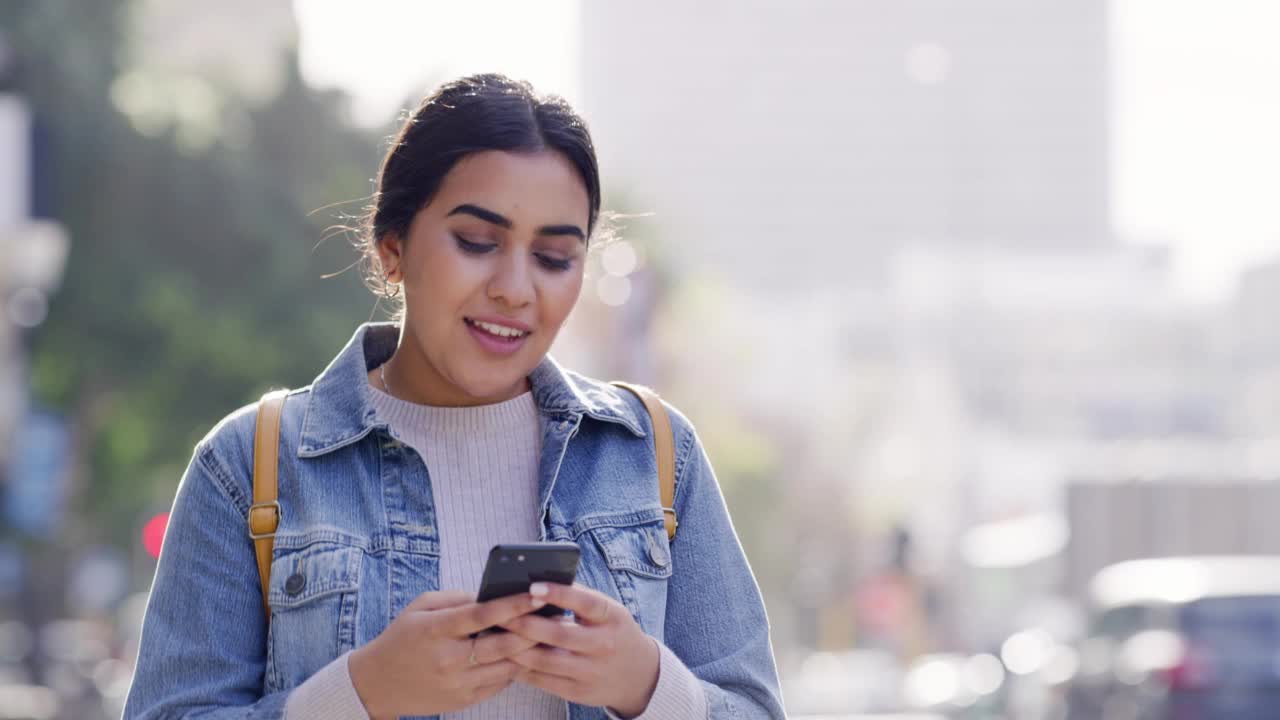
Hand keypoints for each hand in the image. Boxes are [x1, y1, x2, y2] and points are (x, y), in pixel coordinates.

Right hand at [348, 589, 544, 718]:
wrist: (378, 683)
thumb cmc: (402, 637)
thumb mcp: (420, 608)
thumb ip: (457, 599)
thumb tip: (493, 595)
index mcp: (435, 630)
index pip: (481, 615)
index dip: (512, 604)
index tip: (537, 593)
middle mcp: (448, 659)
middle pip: (501, 645)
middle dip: (533, 629)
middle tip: (557, 615)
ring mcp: (457, 683)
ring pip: (506, 666)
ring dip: (530, 650)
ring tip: (550, 634)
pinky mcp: (464, 699)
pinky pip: (500, 682)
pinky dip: (515, 667)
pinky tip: (527, 653)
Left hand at [499, 583, 659, 717]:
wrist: (638, 674)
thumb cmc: (613, 631)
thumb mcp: (607, 611)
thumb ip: (579, 598)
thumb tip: (539, 583)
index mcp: (612, 617)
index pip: (585, 603)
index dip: (559, 594)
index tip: (533, 586)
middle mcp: (604, 645)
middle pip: (559, 635)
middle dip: (525, 623)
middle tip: (499, 613)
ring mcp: (592, 672)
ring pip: (546, 661)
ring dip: (517, 648)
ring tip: (497, 636)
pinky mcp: (580, 692)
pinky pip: (544, 681)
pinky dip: (523, 669)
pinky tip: (507, 658)